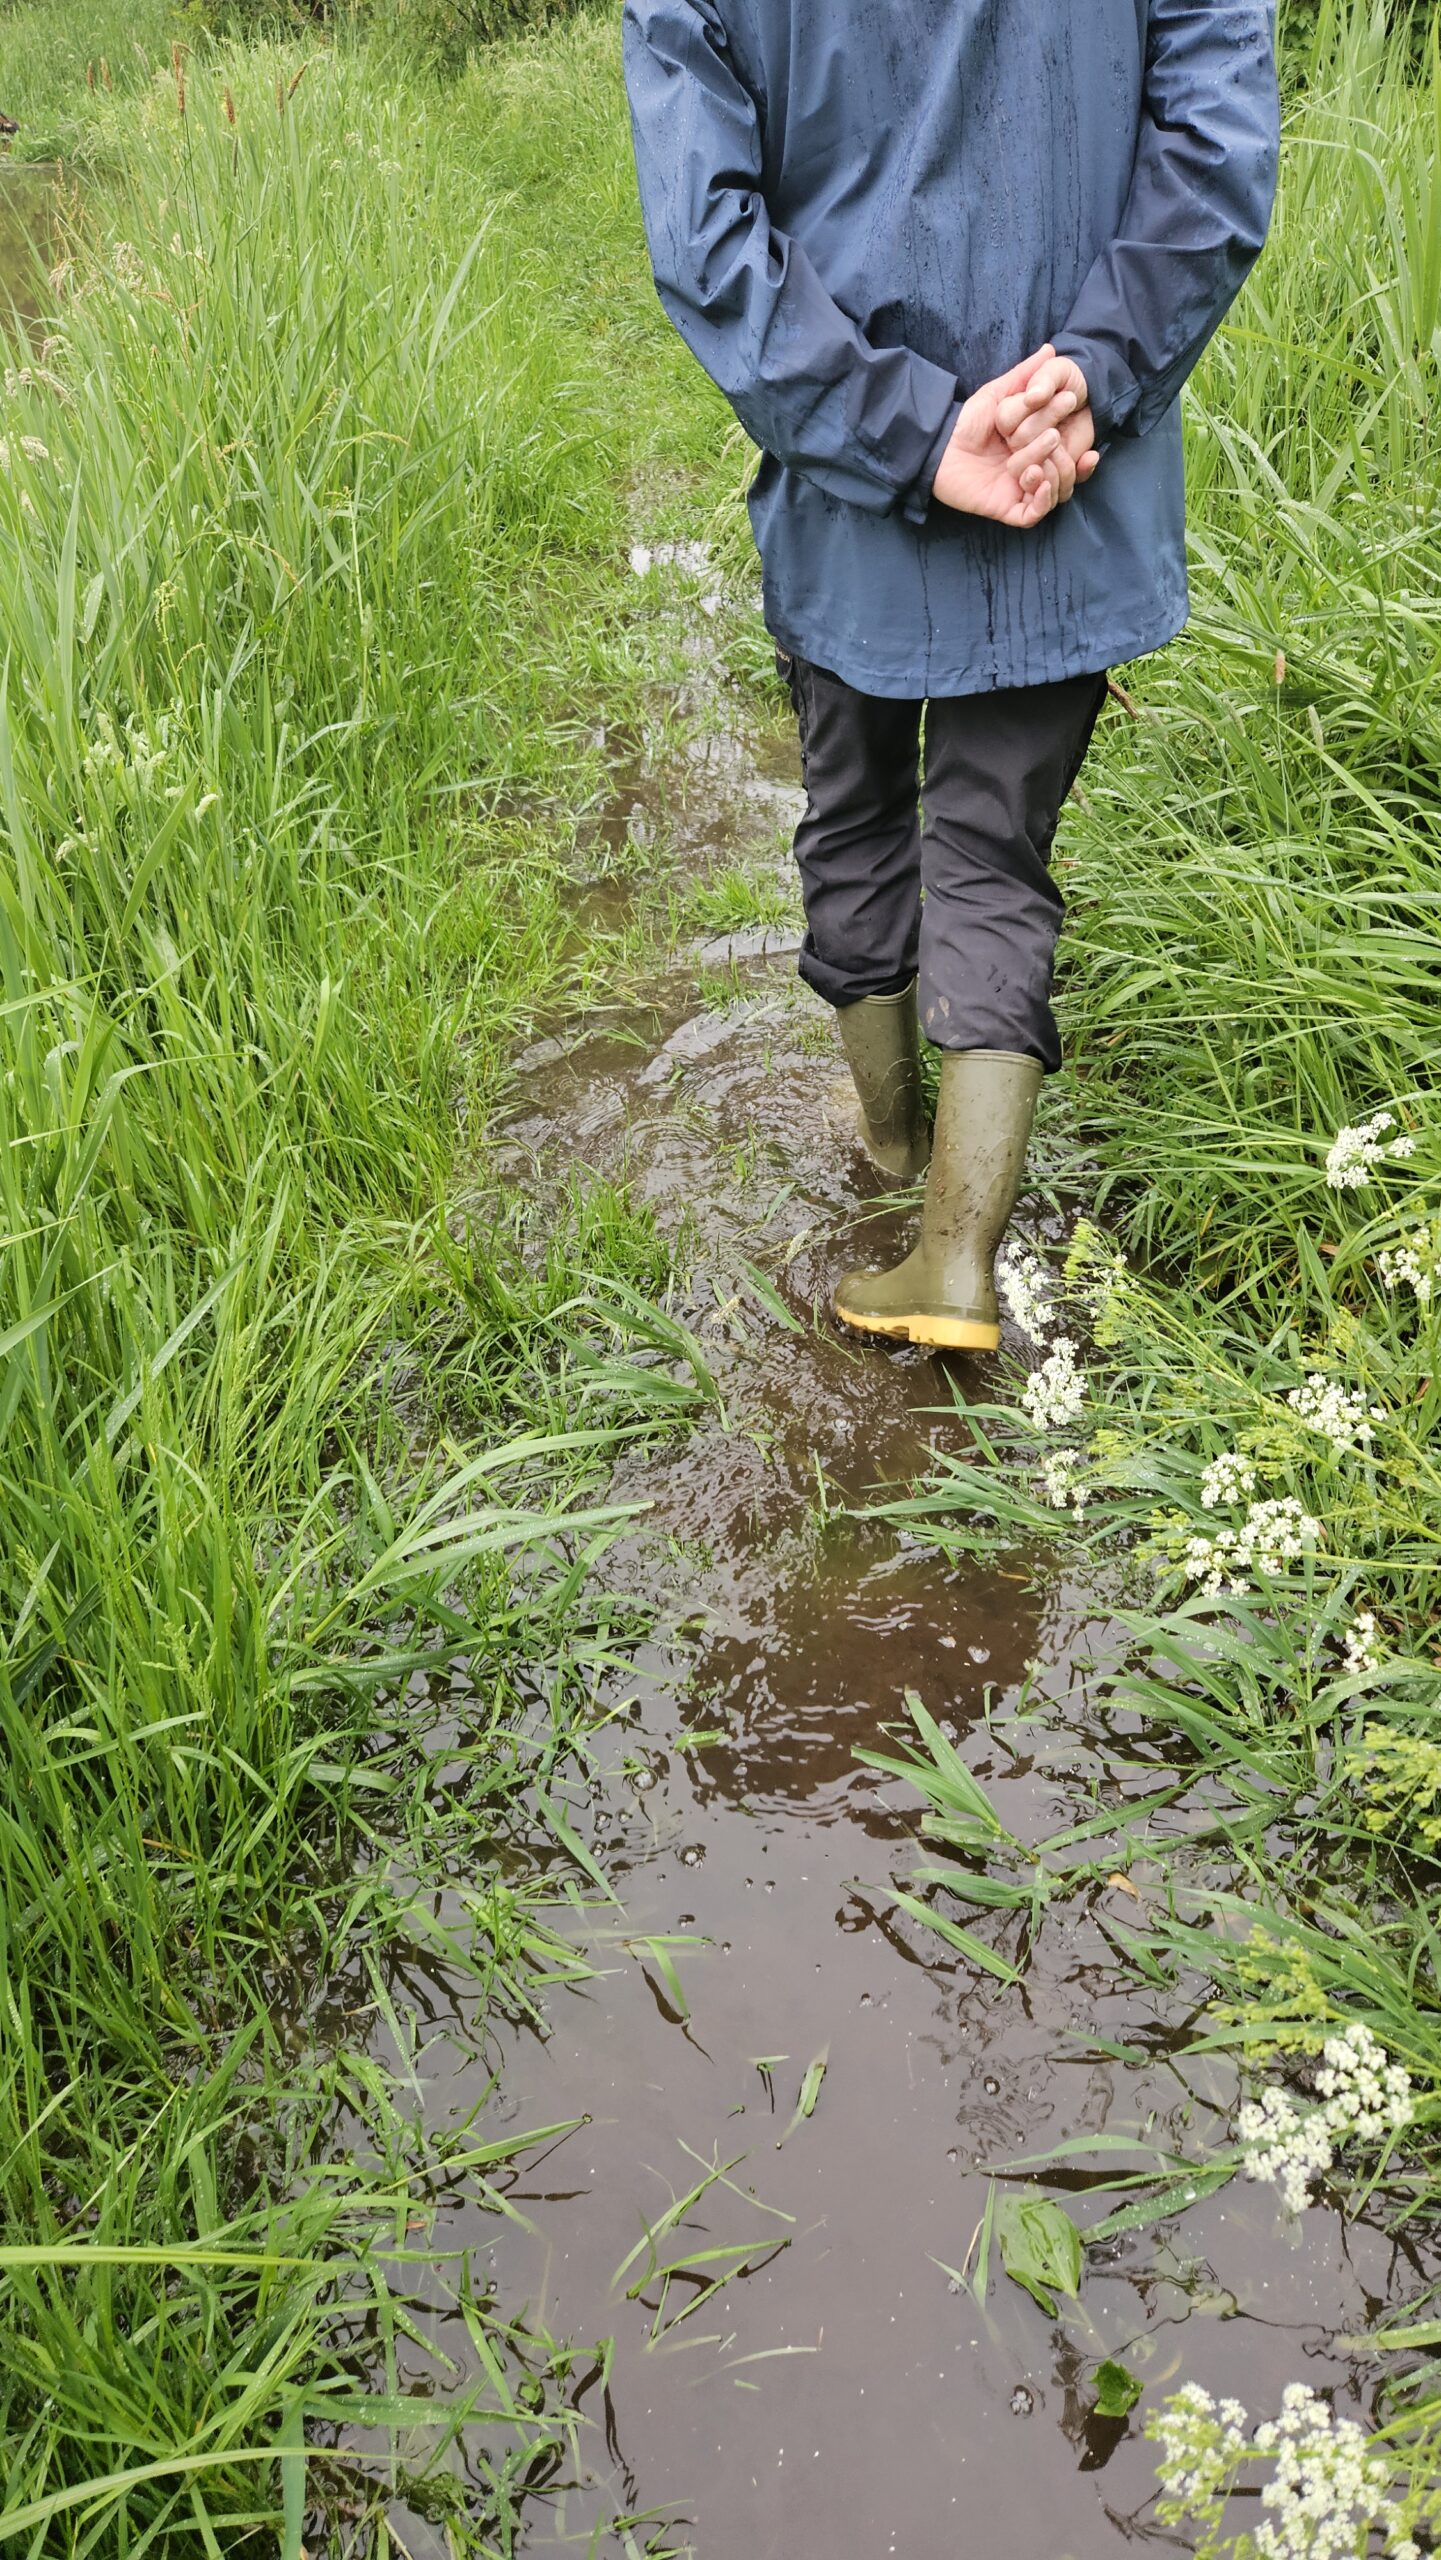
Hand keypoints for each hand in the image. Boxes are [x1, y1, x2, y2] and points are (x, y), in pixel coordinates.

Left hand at [930, 347, 1093, 528]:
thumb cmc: (967, 420)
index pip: (1069, 458)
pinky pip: (1034, 514)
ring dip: (1054, 476)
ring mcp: (1020, 492)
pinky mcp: (1006, 508)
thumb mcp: (1000, 394)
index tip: (1089, 442)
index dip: (1083, 455)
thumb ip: (1025, 375)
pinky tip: (1035, 478)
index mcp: (1035, 451)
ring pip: (1054, 494)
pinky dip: (1042, 500)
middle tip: (1050, 438)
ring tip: (1036, 461)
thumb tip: (1049, 350)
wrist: (940, 445)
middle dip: (1064, 460)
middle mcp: (1032, 472)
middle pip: (1066, 477)